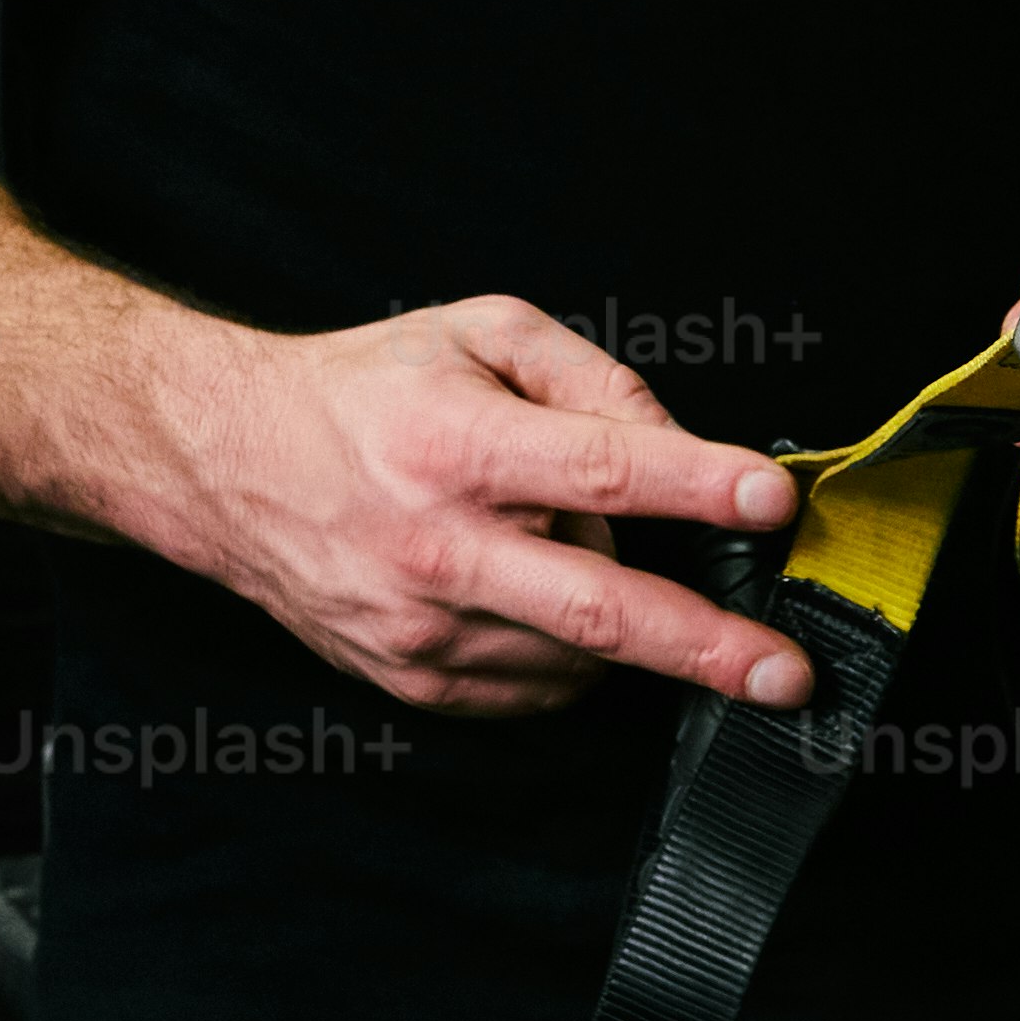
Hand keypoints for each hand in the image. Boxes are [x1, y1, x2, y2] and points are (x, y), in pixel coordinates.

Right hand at [135, 295, 809, 717]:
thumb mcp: (477, 332)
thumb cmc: (366, 391)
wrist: (229, 466)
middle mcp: (439, 546)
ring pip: (579, 652)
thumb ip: (589, 375)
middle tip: (789, 674)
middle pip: (599, 610)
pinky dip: (567, 654)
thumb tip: (678, 444)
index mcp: (458, 445)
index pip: (597, 469)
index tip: (769, 500)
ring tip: (554, 548)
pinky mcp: (414, 681)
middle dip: (709, 647)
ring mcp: (424, 629)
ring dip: (613, 615)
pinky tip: (529, 596)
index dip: (694, 485)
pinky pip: (537, 688)